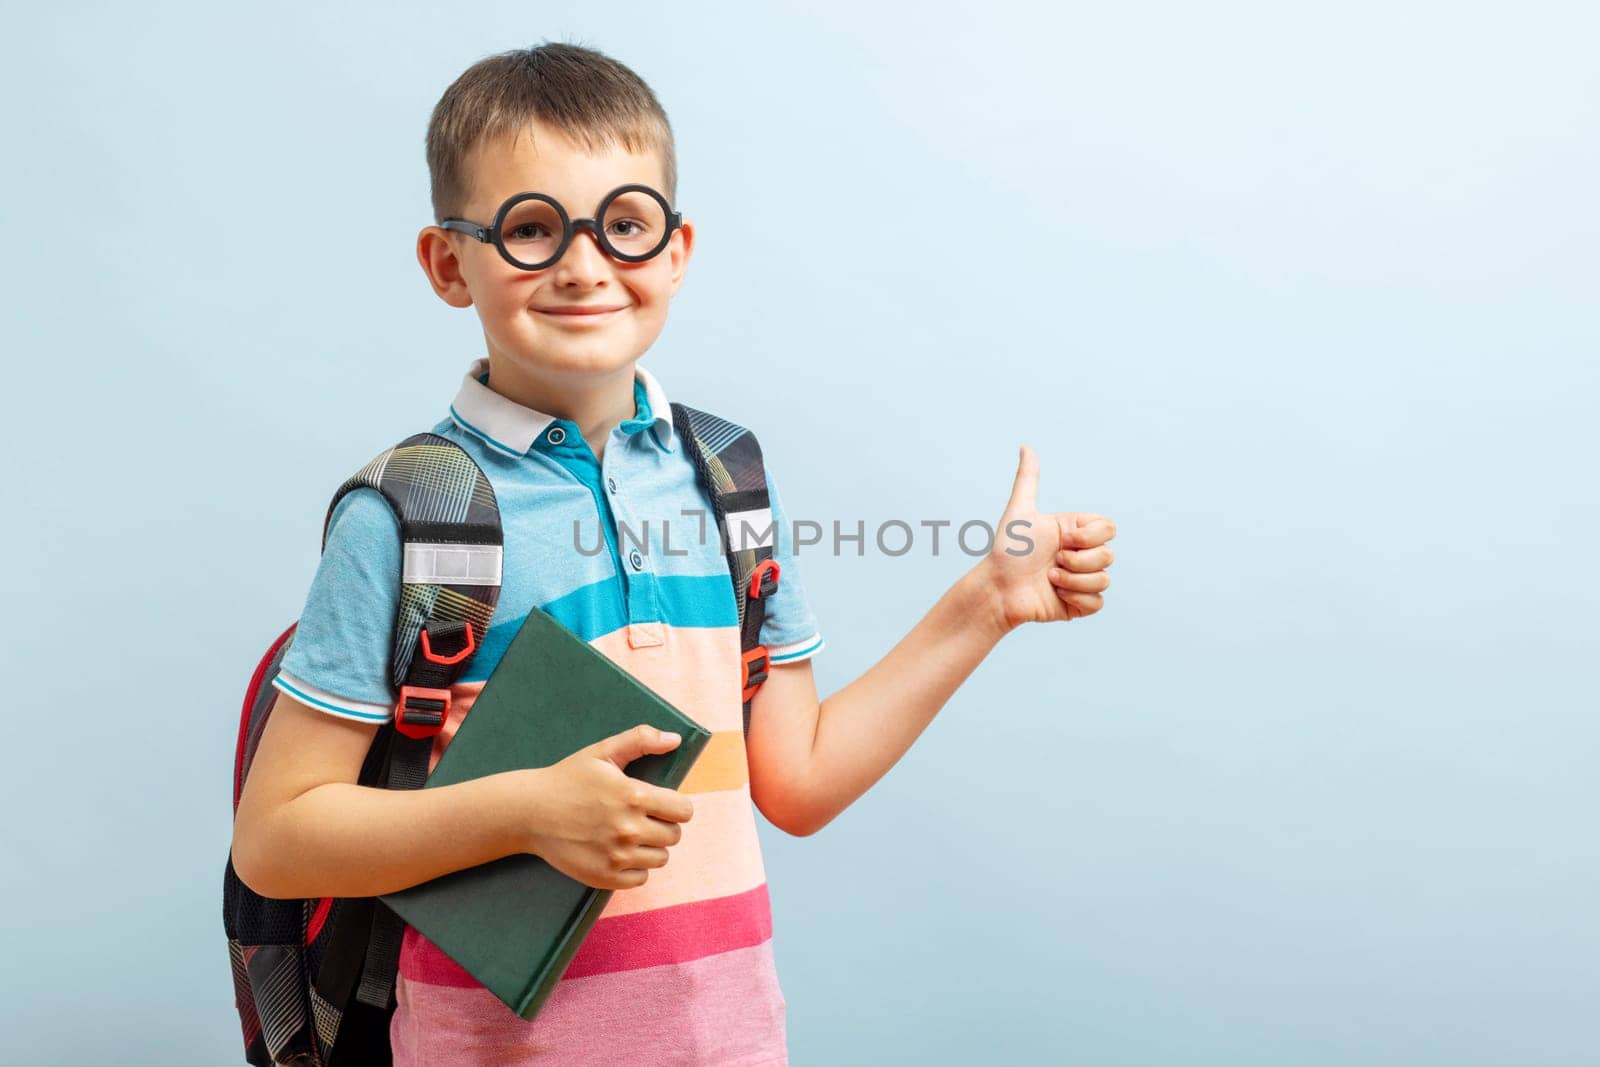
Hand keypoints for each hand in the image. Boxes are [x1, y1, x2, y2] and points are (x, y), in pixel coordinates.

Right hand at [516, 724, 694, 890]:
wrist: (529, 812)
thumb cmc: (568, 779)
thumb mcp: (602, 752)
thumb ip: (641, 739)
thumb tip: (675, 739)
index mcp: (634, 796)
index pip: (684, 811)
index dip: (676, 807)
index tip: (662, 805)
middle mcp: (629, 829)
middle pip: (674, 836)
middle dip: (663, 826)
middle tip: (641, 819)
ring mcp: (616, 856)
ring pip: (660, 858)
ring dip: (650, 848)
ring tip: (628, 835)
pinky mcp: (604, 877)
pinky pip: (640, 878)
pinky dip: (634, 868)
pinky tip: (617, 852)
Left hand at [983, 444, 1115, 632]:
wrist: (998, 589)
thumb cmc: (1006, 551)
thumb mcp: (1019, 512)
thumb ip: (1028, 480)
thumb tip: (1026, 447)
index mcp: (1075, 532)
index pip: (1108, 528)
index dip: (1088, 536)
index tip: (1062, 539)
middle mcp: (1081, 554)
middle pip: (1108, 555)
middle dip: (1078, 560)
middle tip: (1052, 562)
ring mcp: (1082, 580)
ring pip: (1104, 579)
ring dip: (1073, 580)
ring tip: (1049, 579)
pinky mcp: (1079, 605)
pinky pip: (1097, 602)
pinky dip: (1076, 599)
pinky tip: (1056, 595)